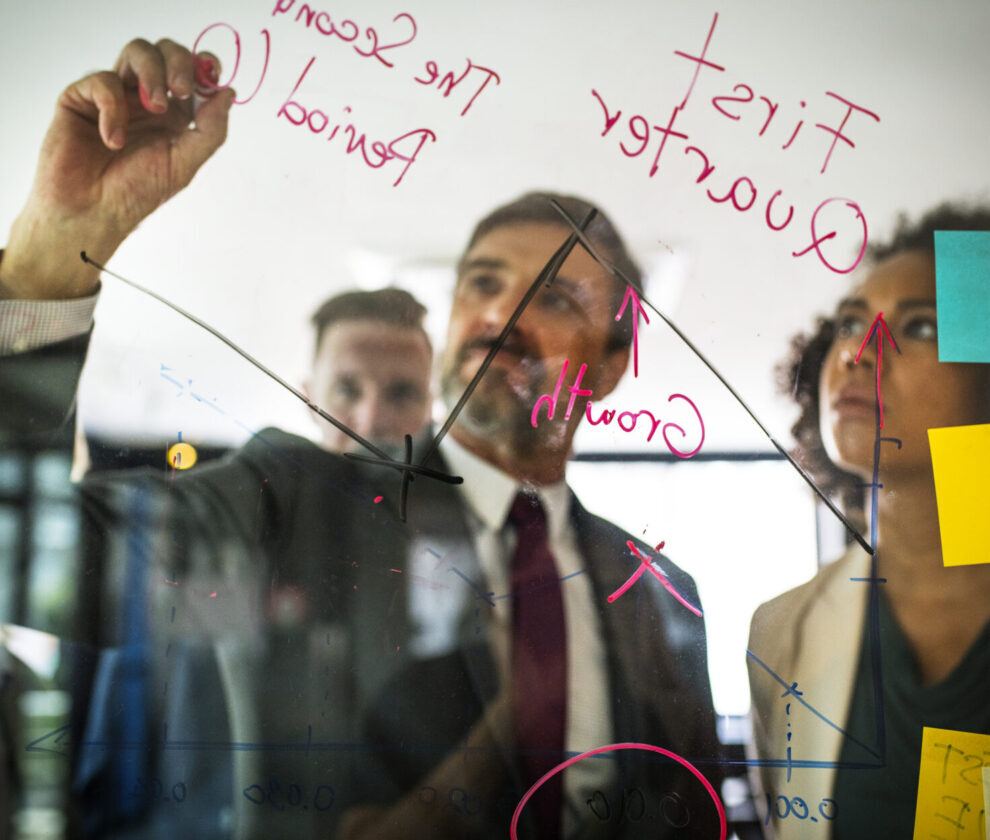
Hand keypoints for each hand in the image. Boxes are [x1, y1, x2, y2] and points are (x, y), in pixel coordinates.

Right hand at [0, 38, 234, 300]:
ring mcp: (116, 95)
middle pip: (166, 52)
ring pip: (137, 52)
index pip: (193, 72)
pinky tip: (113, 139)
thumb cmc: (137, 193)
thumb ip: (210, 129)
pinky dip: (113, 107)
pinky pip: (103, 80)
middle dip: (179, 63)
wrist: (93, 213)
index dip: (204, 65)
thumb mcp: (185, 163)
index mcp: (176, 114)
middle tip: (183, 90)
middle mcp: (147, 99)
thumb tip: (229, 93)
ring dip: (153, 73)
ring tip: (157, 108)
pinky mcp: (82, 98)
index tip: (211, 74)